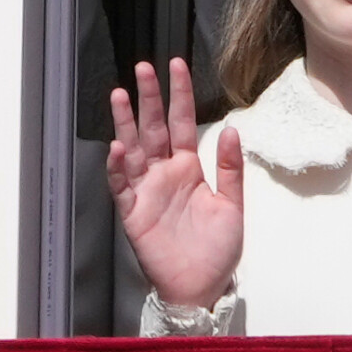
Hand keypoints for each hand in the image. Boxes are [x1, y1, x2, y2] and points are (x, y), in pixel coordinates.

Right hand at [106, 57, 243, 310]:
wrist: (203, 286)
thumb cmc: (217, 249)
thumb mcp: (233, 205)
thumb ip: (230, 169)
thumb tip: (232, 129)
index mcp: (189, 167)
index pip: (182, 123)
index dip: (179, 95)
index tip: (176, 65)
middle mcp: (165, 174)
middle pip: (153, 128)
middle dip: (149, 98)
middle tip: (143, 68)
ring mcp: (147, 191)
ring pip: (133, 150)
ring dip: (126, 123)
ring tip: (121, 94)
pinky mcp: (134, 213)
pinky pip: (122, 186)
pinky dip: (119, 167)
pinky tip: (119, 146)